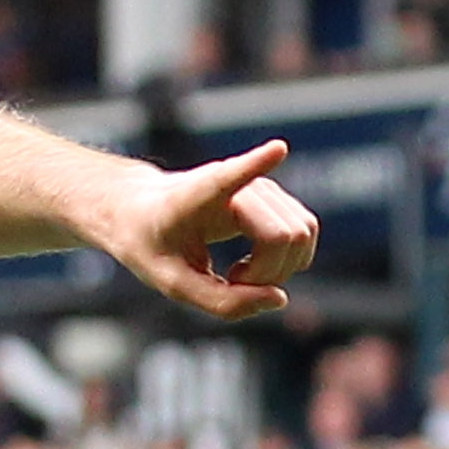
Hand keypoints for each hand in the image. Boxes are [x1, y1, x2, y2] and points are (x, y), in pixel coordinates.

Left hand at [107, 138, 317, 321]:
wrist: (145, 211)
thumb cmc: (154, 243)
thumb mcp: (172, 283)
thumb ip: (221, 300)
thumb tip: (280, 298)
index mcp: (197, 196)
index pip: (229, 177)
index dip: (257, 164)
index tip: (278, 148)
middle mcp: (240, 183)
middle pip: (284, 236)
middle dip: (267, 274)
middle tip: (230, 281)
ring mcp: (264, 188)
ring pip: (301, 235)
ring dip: (278, 271)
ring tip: (237, 274)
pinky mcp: (278, 199)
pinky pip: (304, 235)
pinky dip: (284, 263)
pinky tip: (249, 266)